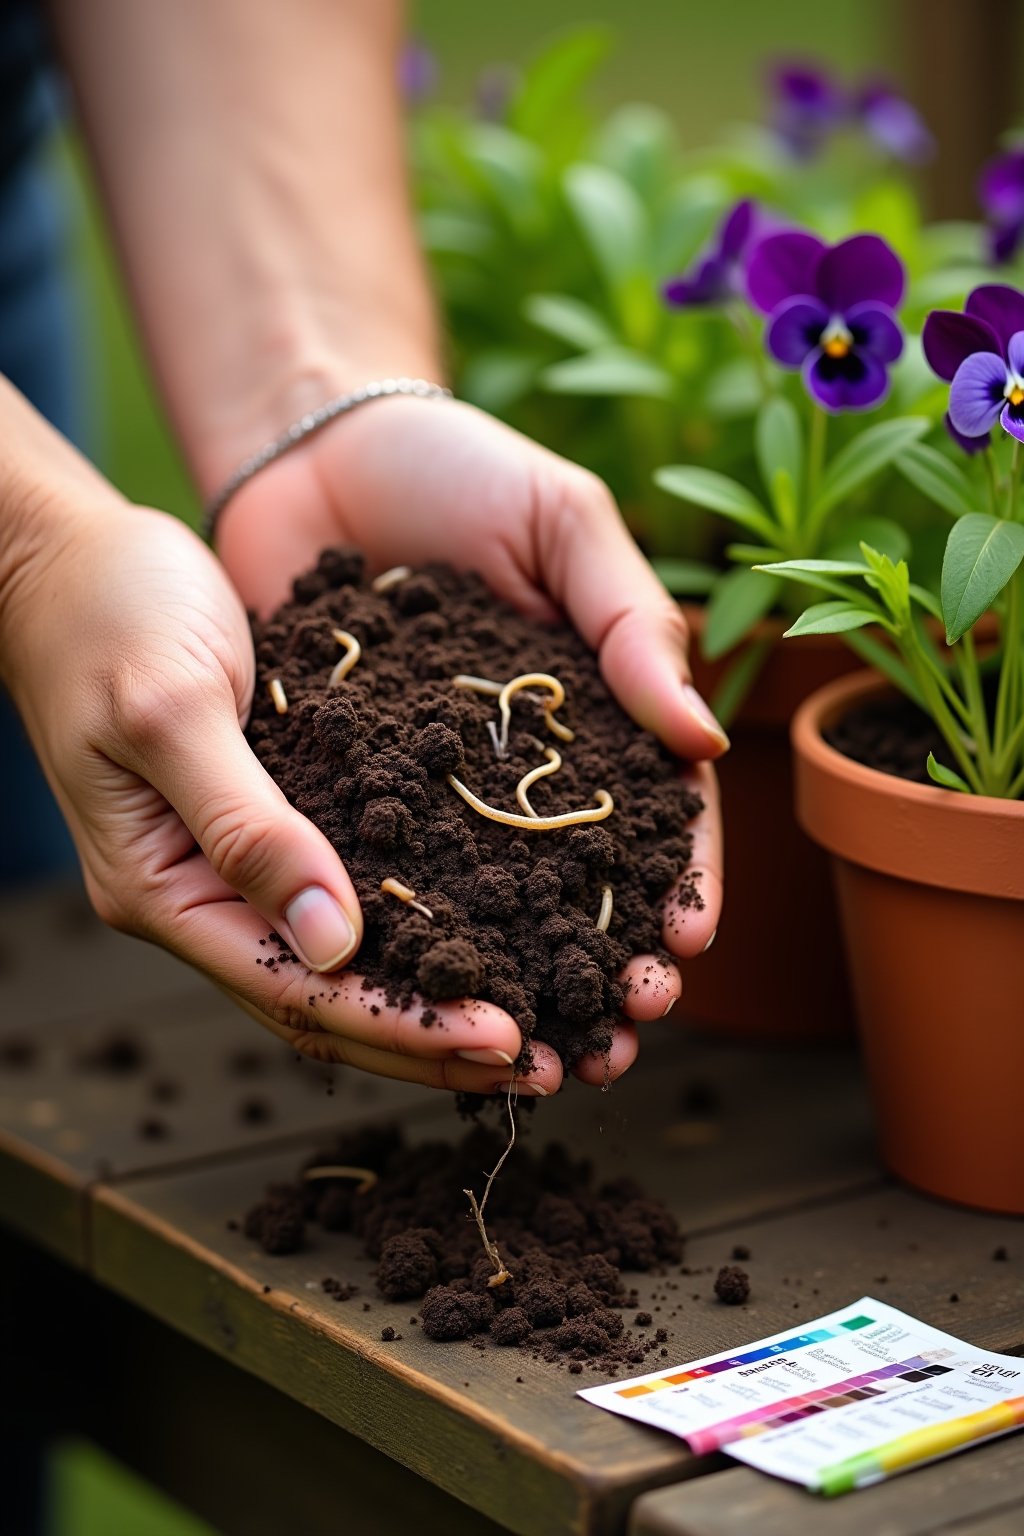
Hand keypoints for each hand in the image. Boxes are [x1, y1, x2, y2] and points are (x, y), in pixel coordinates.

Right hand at [3, 494, 537, 1093]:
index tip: (505, 1039)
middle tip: (539, 1060)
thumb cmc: (104, 613)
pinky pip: (342, 894)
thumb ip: (247, 825)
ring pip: (338, 963)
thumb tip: (336, 940)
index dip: (403, 1025)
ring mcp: (226, 864)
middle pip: (324, 1003)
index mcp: (162, 888)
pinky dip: (407, 925)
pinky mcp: (262, 820)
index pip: (297, 992)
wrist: (65, 557)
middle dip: (427, 1040)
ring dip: (426, 996)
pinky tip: (478, 925)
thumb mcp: (174, 710)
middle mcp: (196, 895)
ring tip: (528, 1017)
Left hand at [217, 398, 725, 1086]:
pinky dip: (401, 941)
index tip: (684, 940)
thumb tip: (702, 739)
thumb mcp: (563, 523)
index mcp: (590, 710)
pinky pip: (376, 875)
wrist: (309, 448)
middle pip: (576, 883)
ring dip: (514, 980)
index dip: (675, 878)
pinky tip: (418, 995)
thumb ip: (629, 623)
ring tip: (535, 1051)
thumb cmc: (456, 470)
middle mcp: (516, 767)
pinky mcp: (343, 788)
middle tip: (623, 1030)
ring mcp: (428, 786)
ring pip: (484, 903)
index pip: (653, 812)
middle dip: (606, 960)